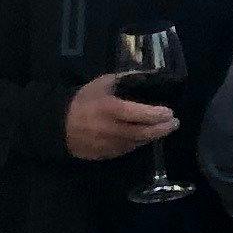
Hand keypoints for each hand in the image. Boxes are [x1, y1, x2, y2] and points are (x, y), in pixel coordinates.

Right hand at [63, 72, 178, 161]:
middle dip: (163, 129)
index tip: (170, 112)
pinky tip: (145, 136)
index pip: (140, 115)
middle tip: (174, 123)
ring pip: (137, 143)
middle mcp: (112, 130)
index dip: (158, 115)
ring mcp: (109, 145)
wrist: (57, 125)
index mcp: (111, 109)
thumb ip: (124, 80)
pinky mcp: (105, 155)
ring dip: (152, 137)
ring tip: (163, 129)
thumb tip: (147, 76)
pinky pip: (127, 150)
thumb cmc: (82, 100)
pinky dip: (138, 143)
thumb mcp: (102, 84)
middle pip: (144, 133)